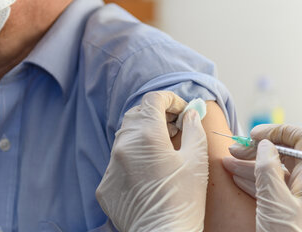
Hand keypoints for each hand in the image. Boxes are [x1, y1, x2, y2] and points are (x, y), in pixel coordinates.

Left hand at [96, 91, 207, 231]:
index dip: (171, 100)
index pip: (153, 99)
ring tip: (163, 148)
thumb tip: (189, 114)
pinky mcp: (105, 184)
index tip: (183, 110)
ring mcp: (111, 165)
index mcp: (147, 134)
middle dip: (156, 115)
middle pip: (137, 114)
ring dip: (143, 135)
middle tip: (176, 127)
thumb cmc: (184, 200)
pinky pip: (117, 161)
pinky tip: (149, 171)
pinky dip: (133, 158)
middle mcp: (123, 145)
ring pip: (125, 137)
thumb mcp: (196, 160)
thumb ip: (193, 129)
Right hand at [222, 124, 301, 231]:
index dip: (278, 132)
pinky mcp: (290, 212)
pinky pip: (272, 188)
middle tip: (233, 149)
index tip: (254, 135)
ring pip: (275, 173)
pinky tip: (235, 176)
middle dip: (258, 150)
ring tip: (227, 161)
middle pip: (285, 156)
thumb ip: (268, 168)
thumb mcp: (275, 201)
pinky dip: (253, 180)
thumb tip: (266, 145)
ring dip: (251, 165)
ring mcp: (301, 200)